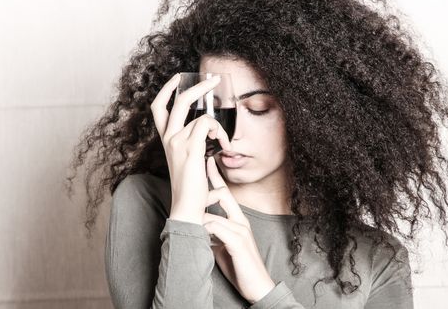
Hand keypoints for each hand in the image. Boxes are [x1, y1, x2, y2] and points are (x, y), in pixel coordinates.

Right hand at [150, 73, 232, 223]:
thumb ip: (199, 155)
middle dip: (197, 87)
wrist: (185, 208)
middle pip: (178, 101)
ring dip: (218, 125)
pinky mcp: (190, 148)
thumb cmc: (191, 191)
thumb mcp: (192, 167)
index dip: (166, 90)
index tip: (177, 79)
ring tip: (224, 141)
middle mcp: (169, 139)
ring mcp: (177, 142)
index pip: (158, 108)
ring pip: (202, 116)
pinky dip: (219, 132)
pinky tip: (223, 145)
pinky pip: (207, 125)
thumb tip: (213, 154)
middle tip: (212, 81)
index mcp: (167, 141)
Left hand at [202, 156, 275, 303]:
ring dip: (198, 221)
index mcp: (237, 219)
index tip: (208, 161)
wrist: (257, 286)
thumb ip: (214, 232)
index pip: (226, 193)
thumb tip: (198, 225)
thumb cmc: (239, 266)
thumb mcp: (223, 245)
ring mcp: (241, 230)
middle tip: (191, 188)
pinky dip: (205, 230)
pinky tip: (200, 237)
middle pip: (222, 194)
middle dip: (205, 189)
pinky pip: (216, 227)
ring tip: (190, 228)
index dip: (216, 176)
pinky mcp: (238, 241)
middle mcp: (241, 220)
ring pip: (212, 214)